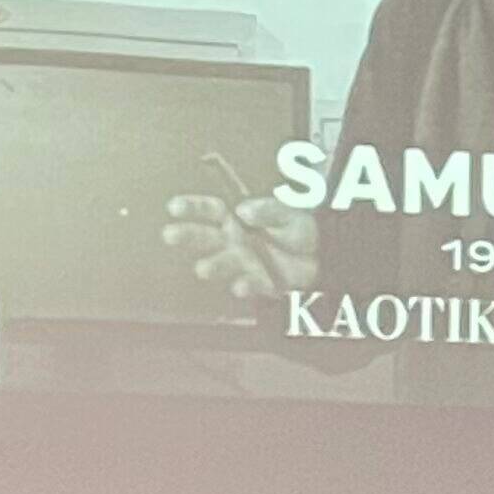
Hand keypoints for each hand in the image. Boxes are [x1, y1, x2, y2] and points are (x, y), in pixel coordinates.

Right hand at [161, 189, 317, 304]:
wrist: (324, 255)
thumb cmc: (298, 229)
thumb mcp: (287, 212)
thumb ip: (267, 210)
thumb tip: (244, 210)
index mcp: (236, 219)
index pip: (210, 211)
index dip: (192, 208)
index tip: (174, 207)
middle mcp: (233, 242)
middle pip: (205, 237)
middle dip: (187, 235)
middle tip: (169, 234)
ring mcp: (244, 263)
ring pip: (222, 263)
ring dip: (213, 266)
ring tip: (203, 269)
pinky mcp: (259, 282)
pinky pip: (249, 284)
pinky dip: (245, 286)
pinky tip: (240, 287)